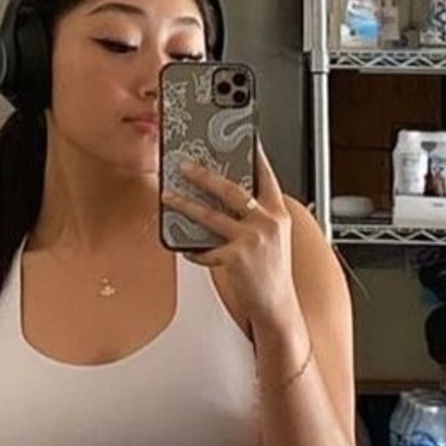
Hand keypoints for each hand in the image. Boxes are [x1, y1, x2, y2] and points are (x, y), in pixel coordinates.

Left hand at [161, 143, 298, 332]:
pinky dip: (192, 249)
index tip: (241, 138)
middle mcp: (267, 223)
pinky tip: (185, 247)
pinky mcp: (236, 258)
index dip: (253, 155)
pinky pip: (205, 248)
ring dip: (184, 204)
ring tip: (168, 196)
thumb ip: (257, 218)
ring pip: (210, 215)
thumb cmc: (272, 274)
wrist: (278, 307)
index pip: (266, 176)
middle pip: (231, 189)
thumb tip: (225, 200)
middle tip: (184, 165)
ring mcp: (252, 240)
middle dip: (204, 174)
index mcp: (277, 214)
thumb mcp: (273, 239)